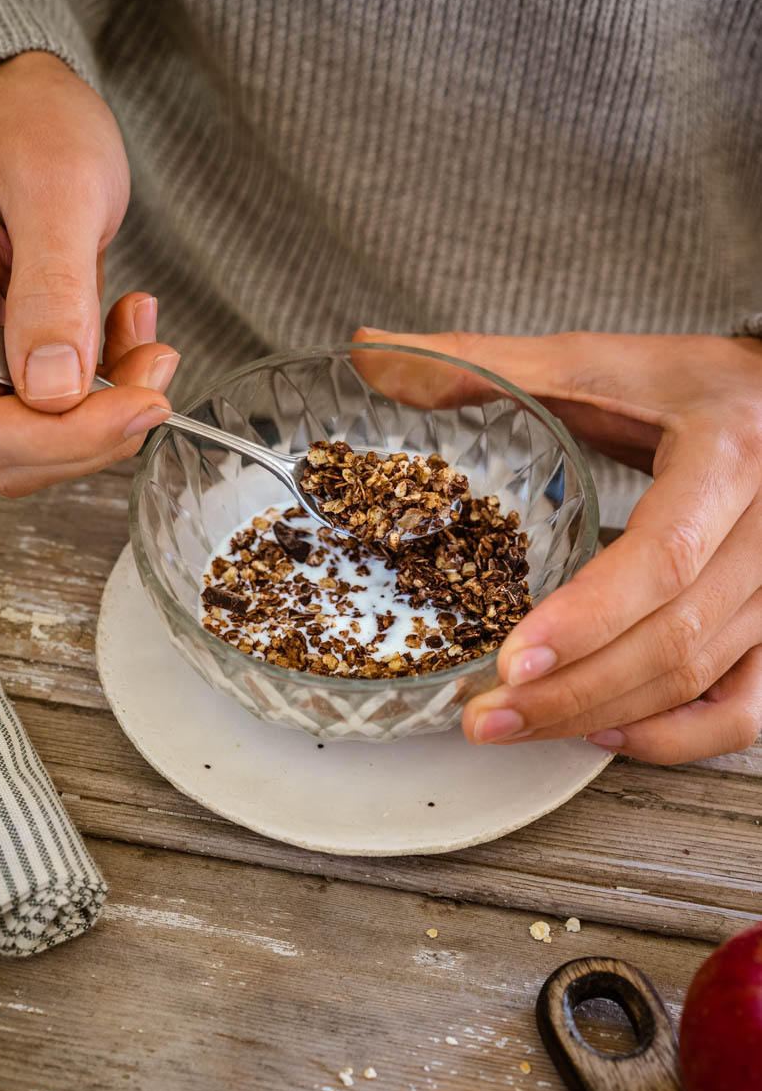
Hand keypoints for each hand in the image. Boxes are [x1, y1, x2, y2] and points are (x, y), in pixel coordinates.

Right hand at [0, 52, 177, 494]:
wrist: (26, 107)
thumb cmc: (32, 128)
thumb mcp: (58, 192)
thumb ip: (53, 291)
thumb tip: (52, 389)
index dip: (67, 439)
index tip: (145, 406)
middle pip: (11, 450)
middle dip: (97, 427)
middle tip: (158, 365)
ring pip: (41, 440)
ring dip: (109, 406)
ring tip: (146, 331)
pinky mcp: (3, 358)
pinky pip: (59, 409)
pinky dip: (108, 385)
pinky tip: (130, 325)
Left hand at [355, 327, 761, 763]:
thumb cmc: (693, 385)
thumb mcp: (596, 363)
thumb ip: (482, 364)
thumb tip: (367, 354)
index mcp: (727, 453)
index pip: (661, 557)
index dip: (586, 619)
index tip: (510, 661)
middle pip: (674, 638)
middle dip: (572, 692)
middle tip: (485, 716)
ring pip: (700, 678)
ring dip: (603, 715)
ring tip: (516, 725)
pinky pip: (745, 708)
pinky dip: (679, 736)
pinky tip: (604, 729)